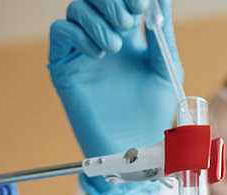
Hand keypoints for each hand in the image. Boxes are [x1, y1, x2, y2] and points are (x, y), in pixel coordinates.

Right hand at [49, 0, 180, 194]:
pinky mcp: (65, 65)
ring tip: (115, 46)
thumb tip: (162, 1)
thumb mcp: (165, 72)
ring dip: (97, 20)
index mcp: (131, 37)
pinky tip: (98, 54)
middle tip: (129, 18)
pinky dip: (79, 34)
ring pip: (77, 9)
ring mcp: (83, 50)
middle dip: (113, 1)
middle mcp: (104, 38)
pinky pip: (61, 31)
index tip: (143, 4)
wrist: (133, 148)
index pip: (124, 2)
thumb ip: (162, 38)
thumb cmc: (152, 116)